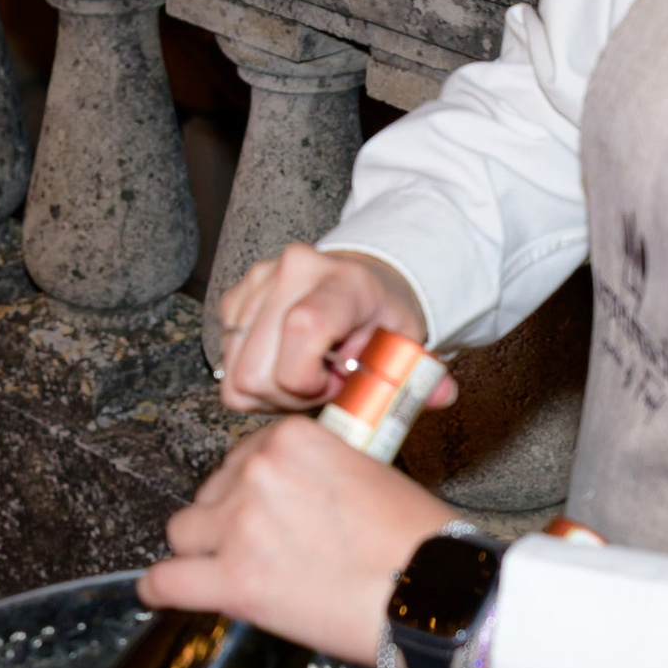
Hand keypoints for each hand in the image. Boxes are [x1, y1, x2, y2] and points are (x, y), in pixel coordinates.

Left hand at [141, 415, 458, 667]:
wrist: (436, 594)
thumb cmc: (417, 543)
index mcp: (292, 439)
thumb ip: (312, 474)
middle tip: (261, 548)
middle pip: (209, 495)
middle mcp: (259, 474)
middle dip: (226, 520)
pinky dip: (160, 589)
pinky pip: (167, 581)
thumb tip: (281, 498)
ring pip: (183, 534)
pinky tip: (161, 592)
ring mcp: (241, 526)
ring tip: (228, 571)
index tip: (265, 510)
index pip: (241, 458)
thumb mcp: (366, 474)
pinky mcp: (235, 580)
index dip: (250, 490)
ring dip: (201, 553)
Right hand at [212, 242, 451, 414]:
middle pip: (257, 370)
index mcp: (342, 281)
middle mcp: (291, 272)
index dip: (305, 377)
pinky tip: (284, 364)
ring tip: (305, 374)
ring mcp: (256, 283)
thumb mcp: (407, 343)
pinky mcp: (234, 298)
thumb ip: (420, 374)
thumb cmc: (381, 315)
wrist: (360, 279)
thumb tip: (441, 394)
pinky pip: (225, 366)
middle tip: (321, 385)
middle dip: (288, 395)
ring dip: (270, 388)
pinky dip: (254, 375)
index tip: (328, 387)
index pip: (302, 329)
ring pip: (236, 374)